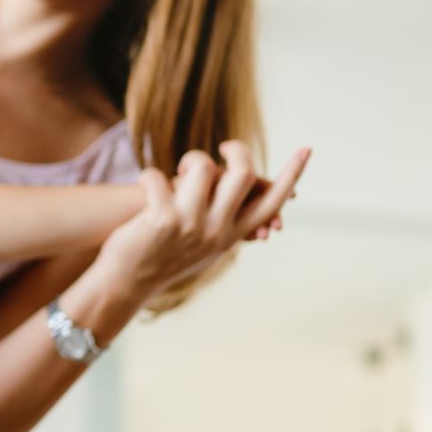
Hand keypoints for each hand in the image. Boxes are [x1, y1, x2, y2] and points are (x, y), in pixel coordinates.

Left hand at [96, 140, 308, 293]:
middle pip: (243, 175)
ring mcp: (190, 225)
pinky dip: (150, 175)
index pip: (270, 203)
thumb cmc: (161, 257)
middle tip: (223, 147)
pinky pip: (160, 177)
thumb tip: (245, 187)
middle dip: (235, 151)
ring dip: (190, 160)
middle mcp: (216, 231)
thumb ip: (222, 218)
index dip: (291, 175)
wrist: (125, 284)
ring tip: (178, 171)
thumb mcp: (201, 244)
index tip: (306, 150)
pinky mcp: (162, 219)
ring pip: (204, 168)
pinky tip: (145, 183)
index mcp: (230, 236)